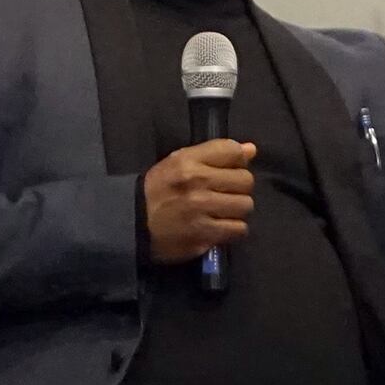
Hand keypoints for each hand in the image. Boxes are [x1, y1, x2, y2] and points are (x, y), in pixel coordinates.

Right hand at [142, 140, 254, 264]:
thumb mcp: (179, 162)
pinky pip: (239, 229)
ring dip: (236, 210)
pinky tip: (219, 227)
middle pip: (245, 181)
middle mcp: (196, 183)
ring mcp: (201, 210)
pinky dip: (232, 229)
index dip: (237, 161)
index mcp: (188, 161)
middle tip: (224, 194)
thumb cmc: (158, 190)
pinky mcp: (204, 234)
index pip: (232, 151)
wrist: (133, 223)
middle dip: (238, 188)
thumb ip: (215, 153)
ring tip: (221, 212)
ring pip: (245, 206)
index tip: (229, 170)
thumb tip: (251, 149)